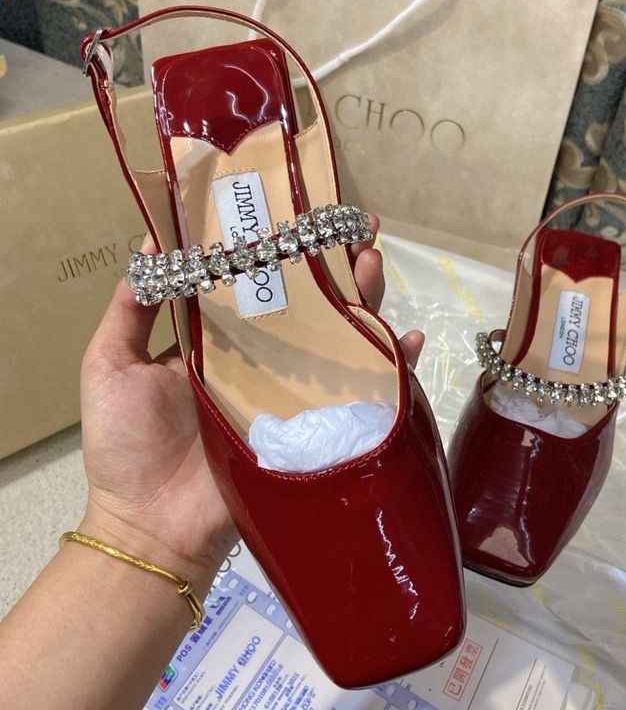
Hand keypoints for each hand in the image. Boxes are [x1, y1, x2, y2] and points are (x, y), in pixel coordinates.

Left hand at [78, 215, 422, 584]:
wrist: (153, 525)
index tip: (294, 207)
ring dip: (362, 295)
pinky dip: (392, 365)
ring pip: (336, 332)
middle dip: (331, 260)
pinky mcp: (313, 422)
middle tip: (353, 226)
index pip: (251, 278)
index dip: (275, 244)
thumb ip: (130, 307)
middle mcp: (259, 354)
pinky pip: (362, 390)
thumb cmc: (126, 444)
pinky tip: (408, 340)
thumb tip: (152, 240)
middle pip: (305, 299)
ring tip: (372, 261)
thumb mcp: (110, 365)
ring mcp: (291, 387)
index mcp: (215, 335)